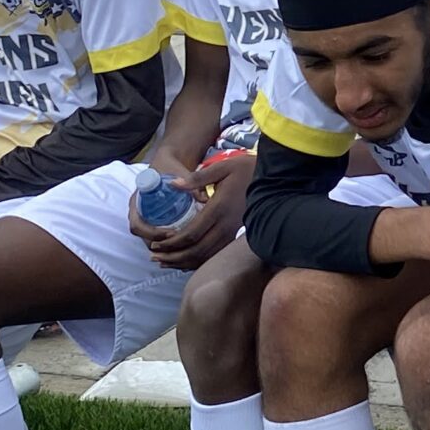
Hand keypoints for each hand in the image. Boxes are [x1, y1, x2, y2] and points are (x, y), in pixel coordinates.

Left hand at [133, 153, 253, 269]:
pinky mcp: (236, 235)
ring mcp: (233, 232)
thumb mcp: (222, 167)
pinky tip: (186, 261)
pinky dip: (198, 261)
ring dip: (184, 262)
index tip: (156, 243)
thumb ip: (197, 178)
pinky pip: (215, 254)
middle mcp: (226, 225)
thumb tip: (173, 185)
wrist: (274, 179)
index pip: (191, 234)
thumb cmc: (246, 169)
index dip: (172, 243)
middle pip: (196, 250)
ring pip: (206, 256)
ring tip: (165, 262)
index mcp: (219, 209)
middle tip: (155, 256)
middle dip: (173, 256)